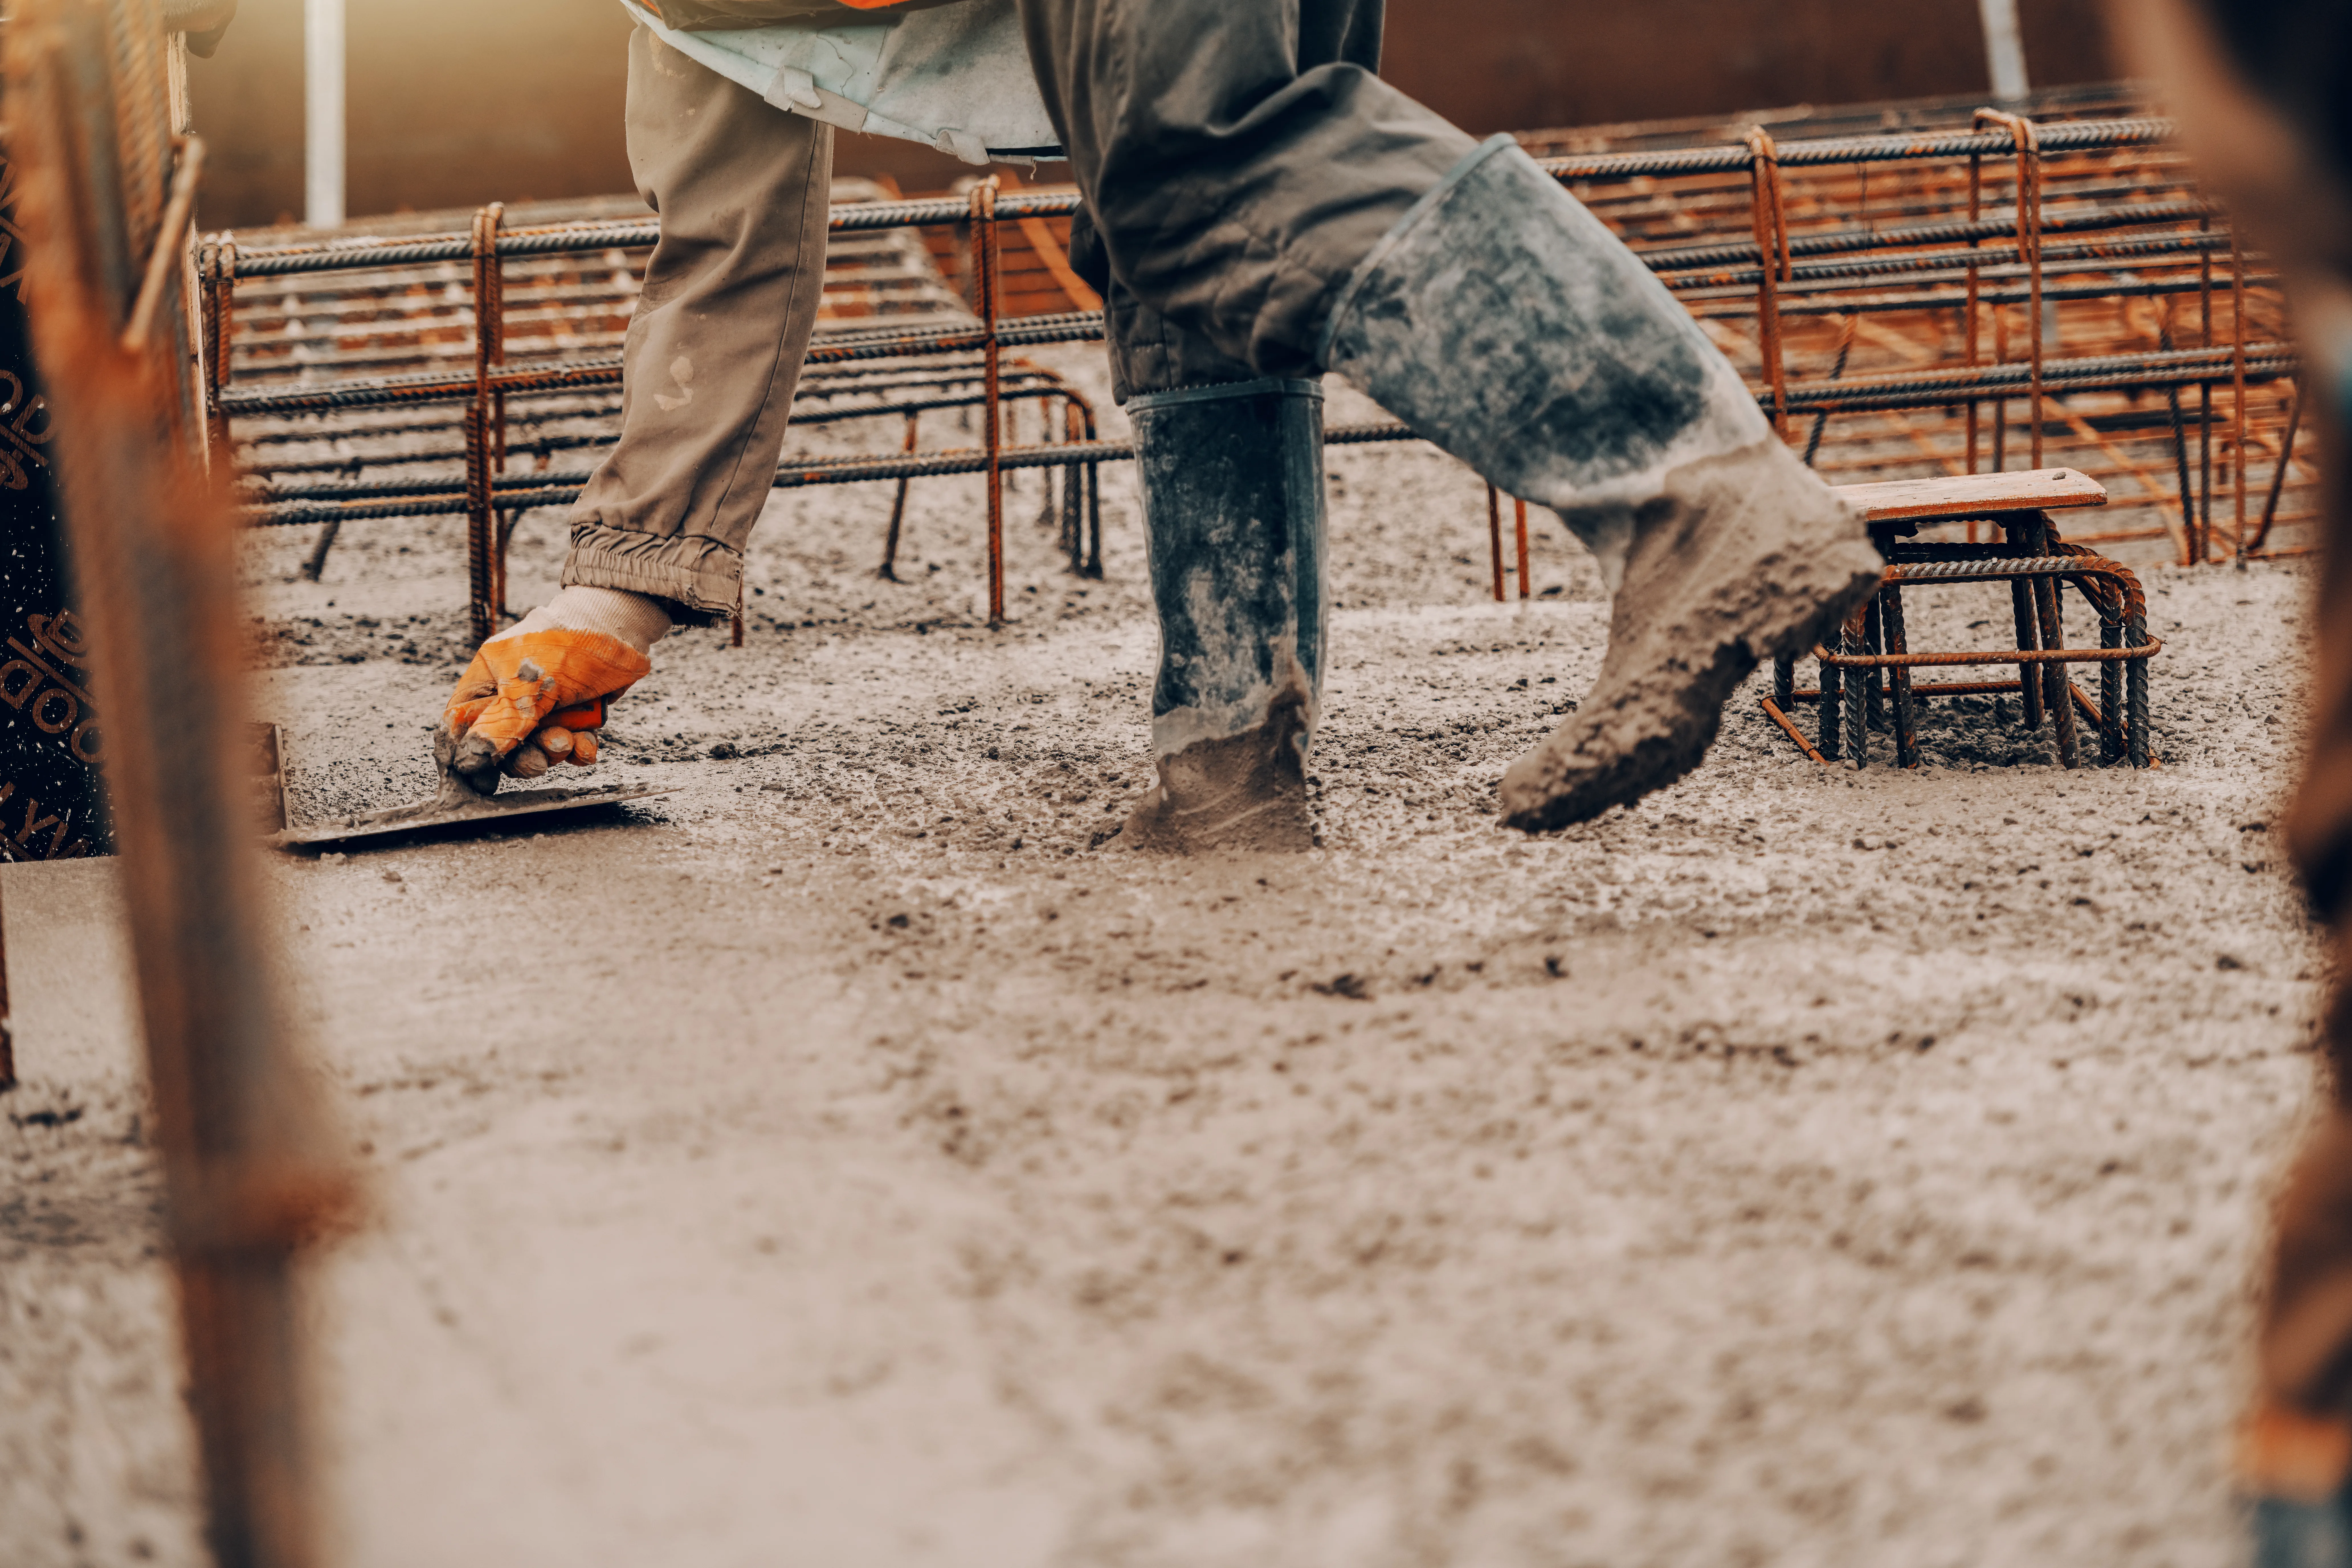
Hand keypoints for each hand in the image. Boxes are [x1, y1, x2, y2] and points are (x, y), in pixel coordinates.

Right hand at [440, 627, 651, 787]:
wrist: (620, 627)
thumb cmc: (565, 644)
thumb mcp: (526, 687)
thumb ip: (499, 725)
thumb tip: (467, 761)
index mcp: (487, 679)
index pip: (460, 723)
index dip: (466, 753)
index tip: (479, 778)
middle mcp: (512, 694)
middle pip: (501, 744)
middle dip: (521, 758)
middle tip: (540, 761)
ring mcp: (546, 705)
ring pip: (538, 747)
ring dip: (553, 752)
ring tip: (568, 741)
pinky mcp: (577, 712)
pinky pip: (570, 743)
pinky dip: (579, 749)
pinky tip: (587, 746)